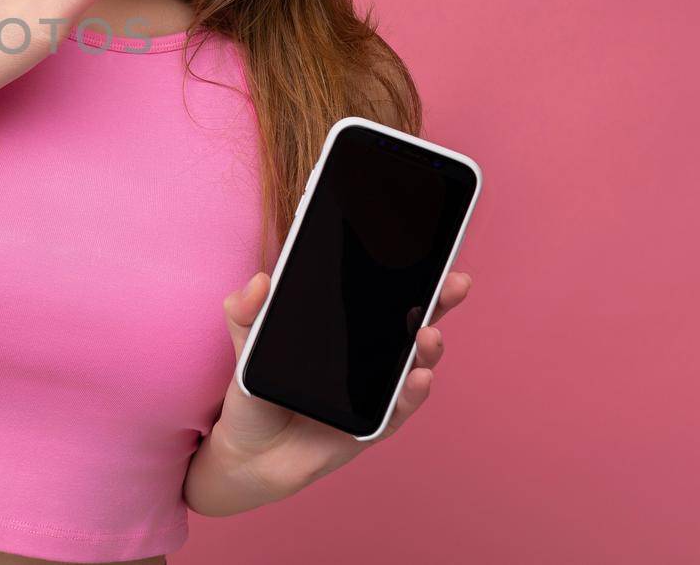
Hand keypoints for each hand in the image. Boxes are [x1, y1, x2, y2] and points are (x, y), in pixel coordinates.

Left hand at [208, 268, 475, 493]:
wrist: (248, 452)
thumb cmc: (255, 393)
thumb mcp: (246, 346)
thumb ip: (245, 312)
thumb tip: (260, 280)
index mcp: (343, 330)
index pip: (380, 295)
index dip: (405, 272)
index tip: (425, 248)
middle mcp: (368, 357)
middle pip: (411, 322)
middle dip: (438, 300)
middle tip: (454, 282)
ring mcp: (375, 391)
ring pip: (414, 364)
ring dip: (427, 348)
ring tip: (429, 334)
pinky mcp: (374, 426)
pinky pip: (399, 409)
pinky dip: (411, 393)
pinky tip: (418, 377)